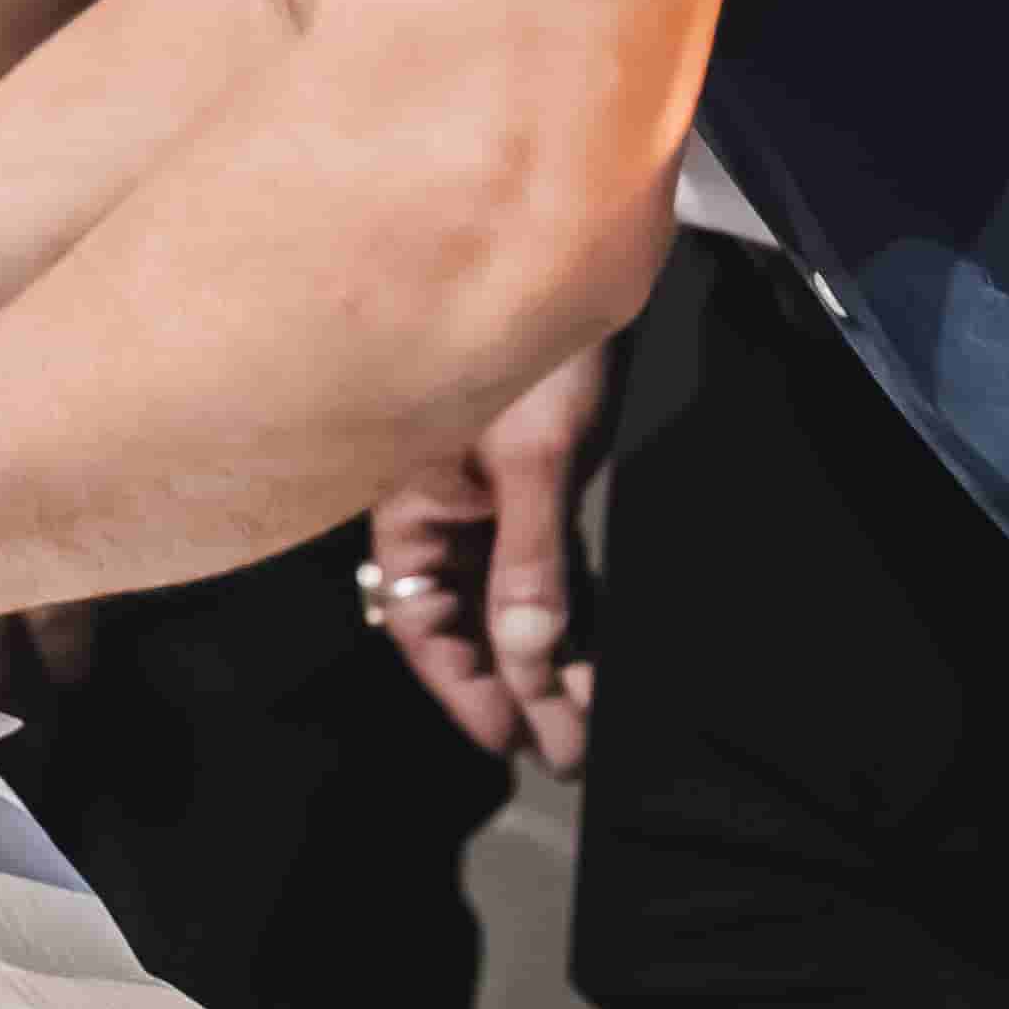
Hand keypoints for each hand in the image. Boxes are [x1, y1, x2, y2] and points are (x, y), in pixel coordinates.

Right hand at [363, 345, 604, 771]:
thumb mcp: (532, 459)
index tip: (511, 743)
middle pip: (468, 621)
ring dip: (546, 657)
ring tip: (591, 719)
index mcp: (412, 504)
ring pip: (509, 599)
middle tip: (568, 753)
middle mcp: (445, 510)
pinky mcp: (542, 483)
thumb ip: (529, 561)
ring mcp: (493, 499)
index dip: (465, 687)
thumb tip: (529, 659)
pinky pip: (546, 566)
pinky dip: (568, 612)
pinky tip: (595, 653)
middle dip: (515, 688)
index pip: (423, 620)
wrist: (584, 255)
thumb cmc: (536, 348)